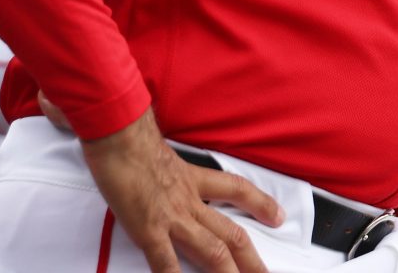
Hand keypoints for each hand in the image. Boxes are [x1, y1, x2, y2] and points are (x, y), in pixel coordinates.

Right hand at [80, 108, 283, 272]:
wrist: (119, 137)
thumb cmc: (132, 142)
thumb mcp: (162, 155)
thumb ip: (171, 173)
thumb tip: (167, 182)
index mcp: (194, 179)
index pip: (237, 190)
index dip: (261, 204)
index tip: (278, 216)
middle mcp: (190, 201)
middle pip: (231, 233)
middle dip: (251, 258)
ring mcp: (173, 217)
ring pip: (212, 251)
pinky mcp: (149, 230)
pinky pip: (166, 261)